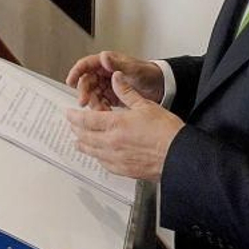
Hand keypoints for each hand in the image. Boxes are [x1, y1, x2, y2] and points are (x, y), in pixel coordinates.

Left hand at [64, 71, 183, 181]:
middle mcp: (111, 143)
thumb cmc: (166, 131)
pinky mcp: (123, 170)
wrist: (179, 156)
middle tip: (72, 125)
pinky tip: (98, 155)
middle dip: (76, 129)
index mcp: (115, 124)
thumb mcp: (146, 105)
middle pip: (84, 136)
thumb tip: (116, 78)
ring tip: (78, 141)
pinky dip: (97, 157)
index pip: (86, 120)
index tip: (68, 113)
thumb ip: (127, 92)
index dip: (74, 116)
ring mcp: (116, 158)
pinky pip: (103, 163)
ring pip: (91, 151)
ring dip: (82, 144)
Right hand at [65, 50, 164, 110]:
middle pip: (87, 82)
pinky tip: (105, 113)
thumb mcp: (133, 69)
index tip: (70, 81)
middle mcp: (104, 73)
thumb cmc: (148, 73)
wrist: (162, 87)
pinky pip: (101, 103)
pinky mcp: (112, 96)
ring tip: (100, 110)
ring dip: (93, 103)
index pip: (86, 65)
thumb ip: (118, 64)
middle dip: (84, 92)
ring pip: (93, 94)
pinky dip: (102, 108)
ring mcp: (107, 85)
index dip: (76, 72)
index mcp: (107, 63)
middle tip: (84, 102)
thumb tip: (104, 57)